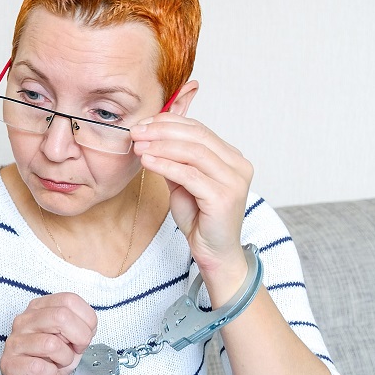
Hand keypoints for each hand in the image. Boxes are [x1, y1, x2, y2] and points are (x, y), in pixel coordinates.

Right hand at [0, 292, 96, 374]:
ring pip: (51, 343)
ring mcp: (15, 340)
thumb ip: (80, 328)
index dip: (86, 320)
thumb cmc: (52, 359)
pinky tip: (47, 372)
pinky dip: (50, 373)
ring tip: (60, 362)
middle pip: (61, 316)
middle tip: (78, 349)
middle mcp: (24, 320)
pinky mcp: (9, 363)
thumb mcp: (71, 339)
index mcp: (39, 308)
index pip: (69, 300)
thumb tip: (87, 328)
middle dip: (80, 337)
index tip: (86, 334)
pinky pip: (39, 366)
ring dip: (65, 358)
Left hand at [131, 112, 253, 298]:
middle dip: (162, 131)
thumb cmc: (200, 219)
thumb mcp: (183, 184)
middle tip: (136, 132)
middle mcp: (237, 165)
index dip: (169, 123)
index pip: (199, 129)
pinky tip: (147, 161)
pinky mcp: (223, 197)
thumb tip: (151, 140)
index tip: (142, 124)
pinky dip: (165, 165)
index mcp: (231, 157)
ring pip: (193, 152)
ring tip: (138, 145)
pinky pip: (189, 175)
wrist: (214, 252)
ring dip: (161, 146)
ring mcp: (233, 180)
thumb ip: (174, 162)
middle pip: (197, 136)